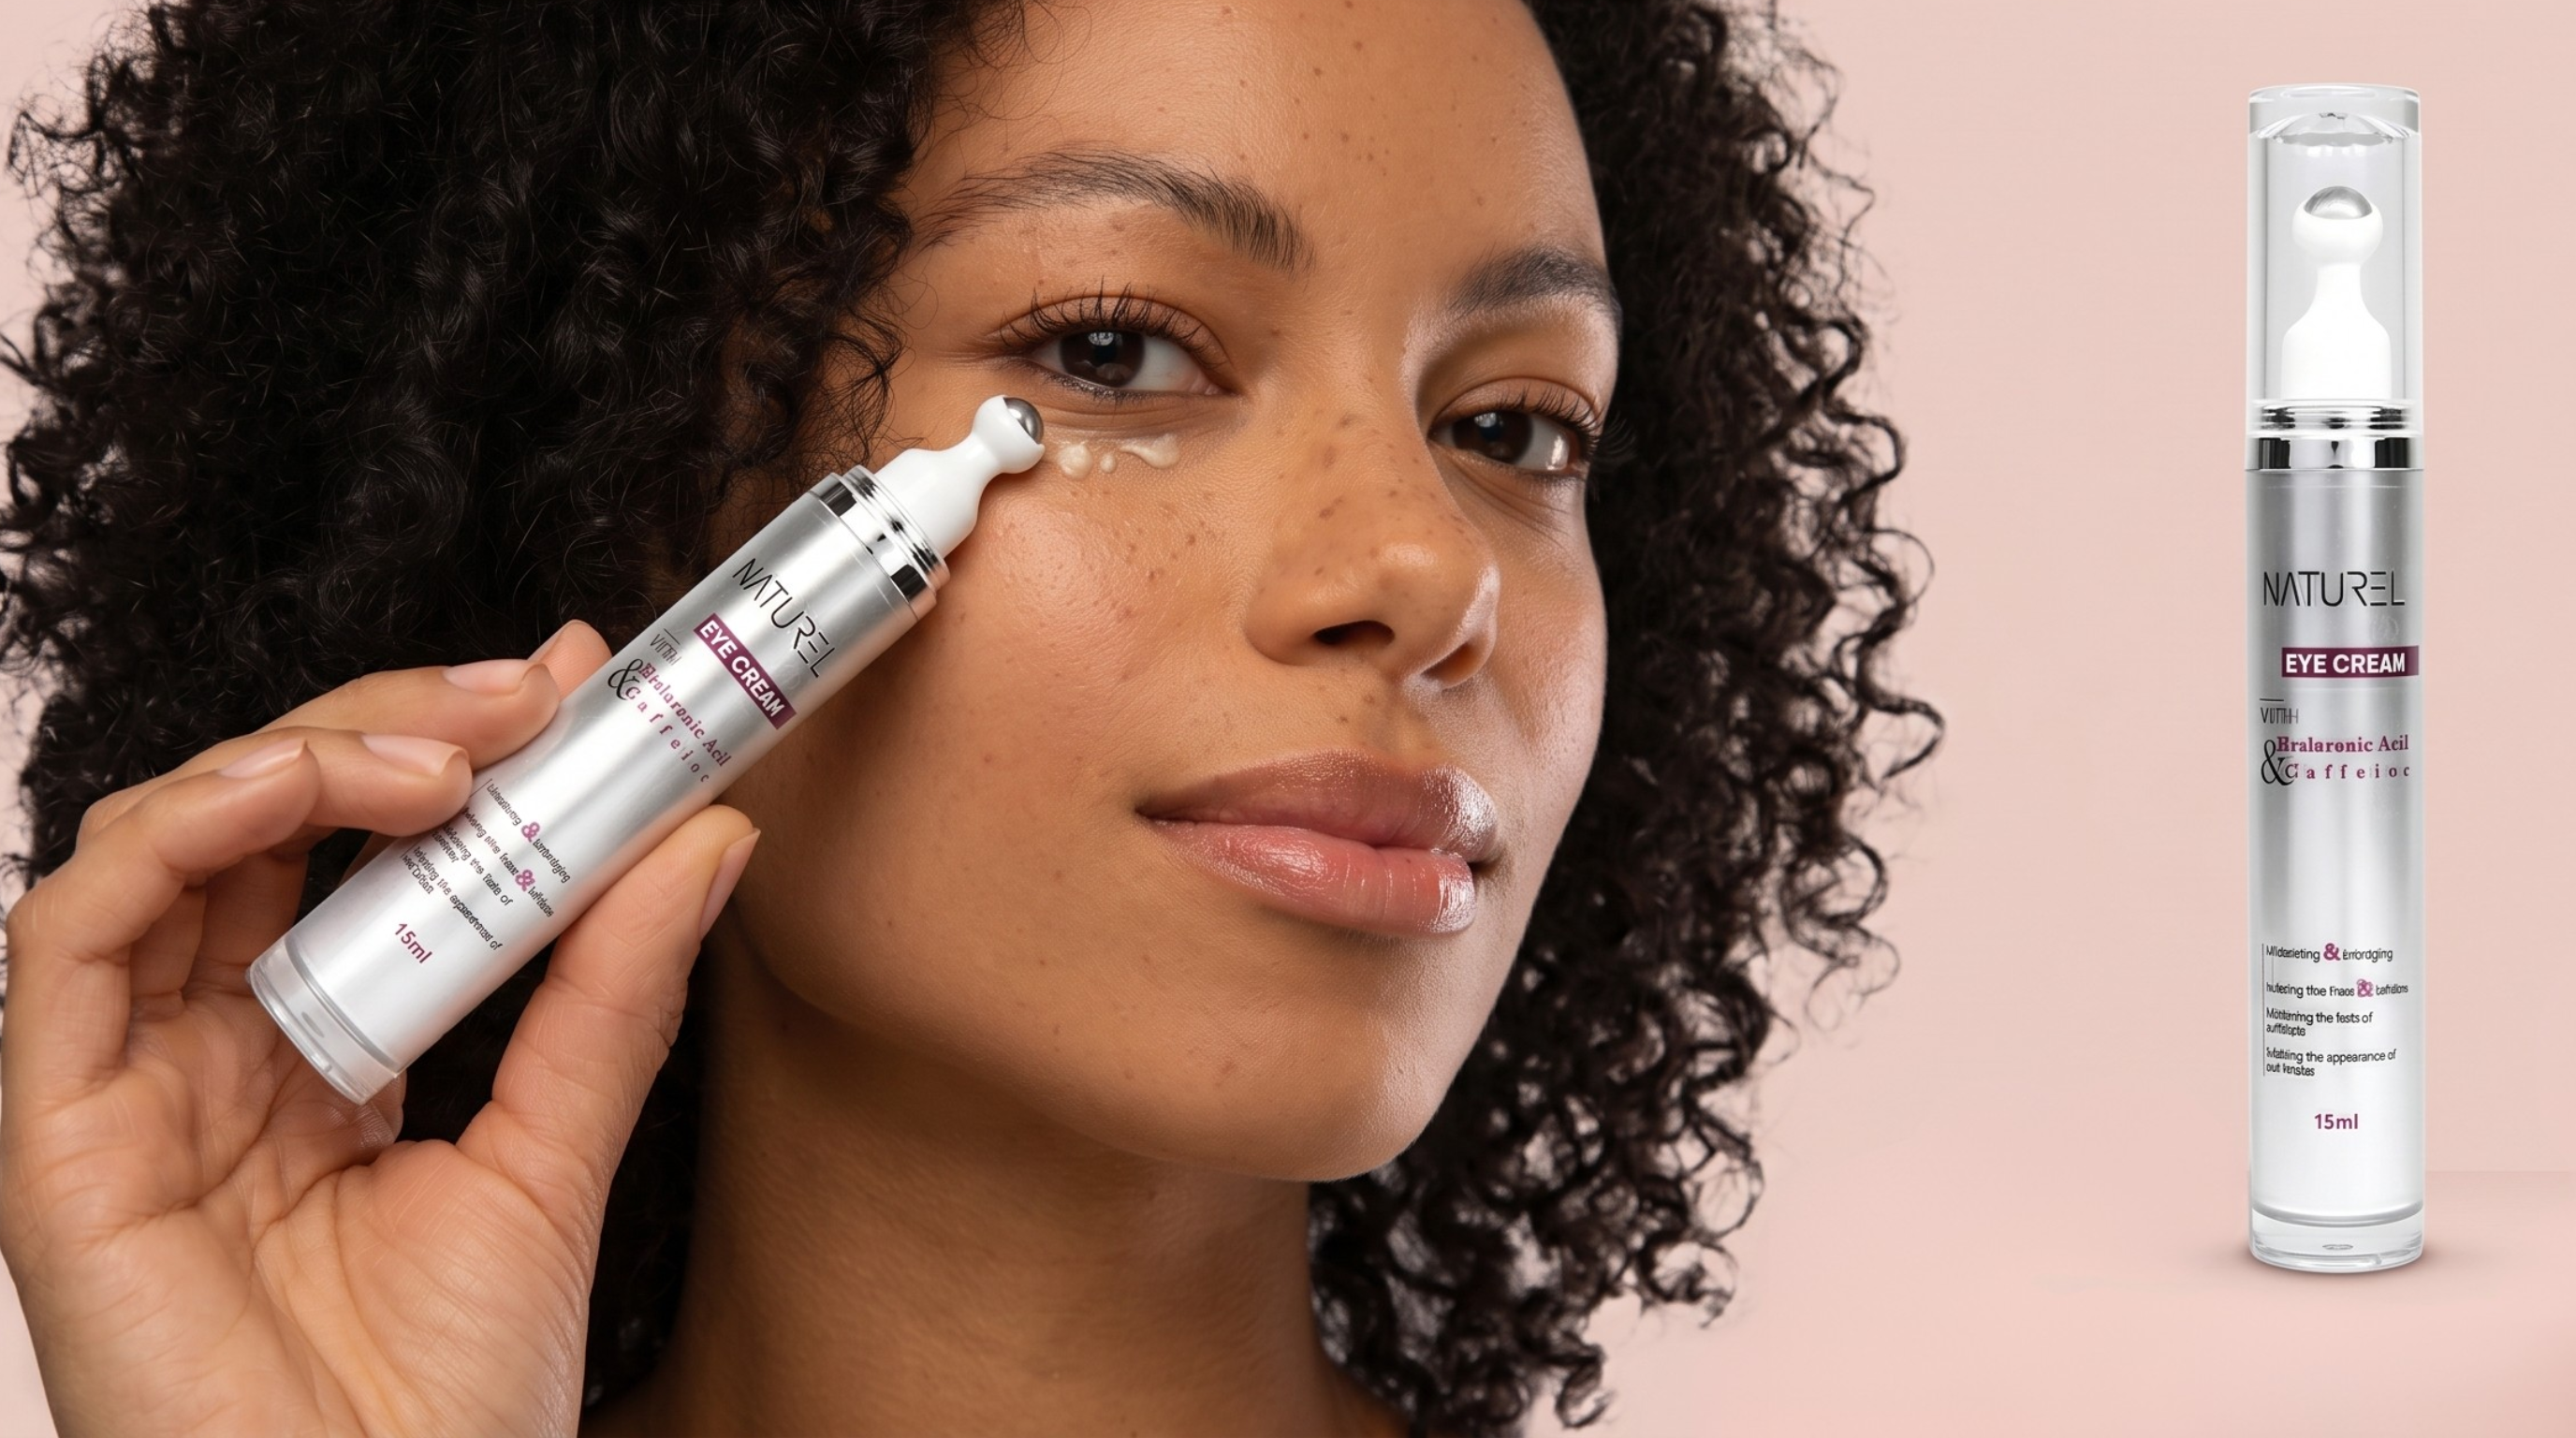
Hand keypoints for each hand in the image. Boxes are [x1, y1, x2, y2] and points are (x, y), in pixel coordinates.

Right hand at [0, 621, 758, 1437]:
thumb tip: (709, 835)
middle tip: (533, 692)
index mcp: (320, 1055)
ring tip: (449, 754)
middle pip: (265, 823)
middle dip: (394, 725)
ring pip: (163, 845)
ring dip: (300, 756)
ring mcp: (130, 1089)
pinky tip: (295, 791)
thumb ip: (612, 994)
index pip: (364, 855)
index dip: (453, 751)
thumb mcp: (555, 1157)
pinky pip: (70, 937)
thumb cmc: (448, 1400)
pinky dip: (176, 834)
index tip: (577, 685)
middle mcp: (212, 1054)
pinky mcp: (59, 1137)